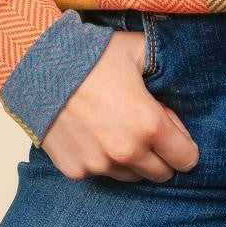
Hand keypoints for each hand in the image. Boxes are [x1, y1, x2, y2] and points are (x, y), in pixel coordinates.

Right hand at [41, 28, 199, 181]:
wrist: (38, 64)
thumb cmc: (90, 55)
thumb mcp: (139, 49)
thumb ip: (167, 69)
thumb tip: (183, 81)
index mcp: (149, 124)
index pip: (187, 158)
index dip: (184, 143)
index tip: (174, 130)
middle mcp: (125, 151)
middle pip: (161, 173)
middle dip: (161, 154)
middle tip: (146, 128)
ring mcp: (98, 164)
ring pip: (131, 176)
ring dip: (133, 159)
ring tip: (119, 127)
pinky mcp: (75, 170)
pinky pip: (101, 173)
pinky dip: (103, 159)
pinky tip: (95, 132)